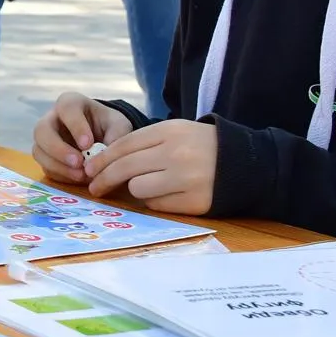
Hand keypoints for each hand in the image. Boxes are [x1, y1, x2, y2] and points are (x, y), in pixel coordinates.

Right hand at [33, 92, 134, 184]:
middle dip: (58, 149)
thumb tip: (105, 154)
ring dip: (58, 166)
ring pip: (39, 151)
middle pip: (41, 130)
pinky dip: (61, 175)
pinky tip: (78, 178)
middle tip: (78, 162)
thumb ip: (116, 135)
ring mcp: (45, 140)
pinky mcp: (46, 158)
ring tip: (81, 175)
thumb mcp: (119, 125)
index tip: (88, 144)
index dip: (75, 126)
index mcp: (70, 103)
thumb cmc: (109, 126)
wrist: (103, 137)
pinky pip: (46, 167)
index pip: (66, 108)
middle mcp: (52, 119)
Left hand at [85, 119, 217, 213]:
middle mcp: (176, 154)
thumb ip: (143, 143)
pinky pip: (157, 205)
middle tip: (94, 187)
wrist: (245, 163)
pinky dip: (154, 201)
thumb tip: (103, 163)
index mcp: (169, 131)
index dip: (102, 159)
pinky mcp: (194, 202)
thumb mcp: (175, 132)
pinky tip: (164, 194)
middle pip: (125, 168)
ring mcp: (186, 179)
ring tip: (145, 185)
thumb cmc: (200, 146)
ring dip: (135, 189)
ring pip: (138, 188)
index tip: (90, 169)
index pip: (124, 145)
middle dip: (104, 179)